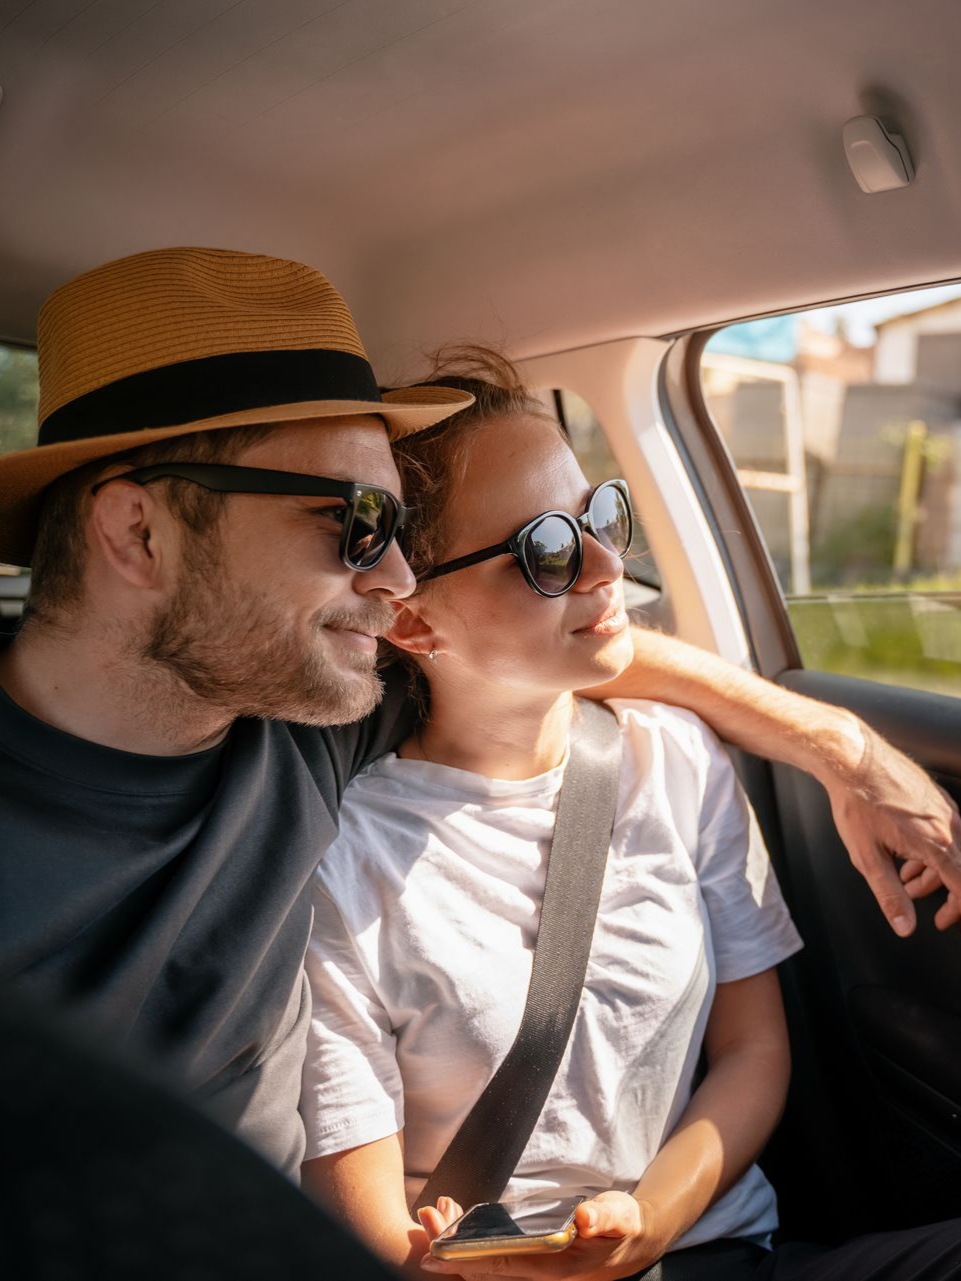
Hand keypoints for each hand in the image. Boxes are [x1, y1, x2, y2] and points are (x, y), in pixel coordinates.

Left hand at [419, 1191, 660, 1279]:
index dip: (466, 1260)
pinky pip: (491, 1257)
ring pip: (484, 1264)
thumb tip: (585, 1218)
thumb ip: (604, 1217)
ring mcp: (530, 1269)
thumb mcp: (619, 1217)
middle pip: (484, 1268)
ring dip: (456, 1245)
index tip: (434, 1252)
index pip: (501, 1266)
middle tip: (425, 1220)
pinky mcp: (528, 1261)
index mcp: (553, 1268)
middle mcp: (536, 1274)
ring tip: (434, 1215)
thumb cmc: (621, 1227)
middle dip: (450, 1249)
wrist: (629, 1243)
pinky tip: (455, 1221)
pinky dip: (469, 1243)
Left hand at [823, 722, 960, 935]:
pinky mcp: (936, 798)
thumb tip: (905, 926)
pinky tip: (904, 853)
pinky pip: (943, 831)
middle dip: (941, 892)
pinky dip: (929, 849)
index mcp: (938, 843)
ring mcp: (945, 808)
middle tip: (921, 903)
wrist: (852, 758)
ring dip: (931, 871)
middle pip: (959, 870)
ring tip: (904, 880)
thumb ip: (889, 895)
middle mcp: (949, 824)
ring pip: (950, 850)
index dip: (957, 909)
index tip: (943, 920)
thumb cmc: (857, 802)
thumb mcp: (867, 857)